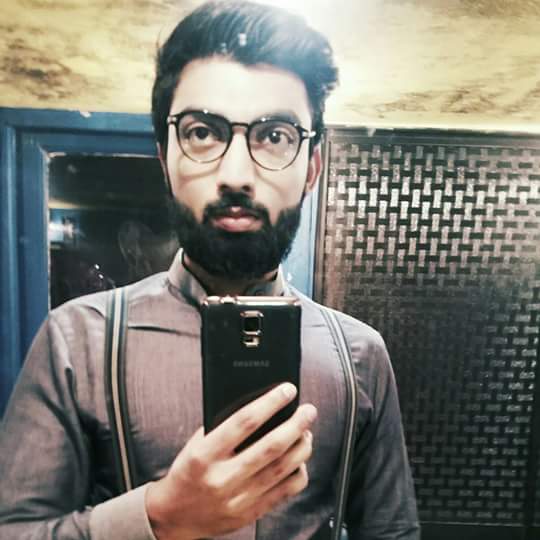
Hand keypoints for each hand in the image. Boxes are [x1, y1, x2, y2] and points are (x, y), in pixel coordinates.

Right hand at [145, 383, 316, 539]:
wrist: (174, 516)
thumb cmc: (188, 472)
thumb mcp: (195, 444)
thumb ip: (222, 426)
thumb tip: (261, 405)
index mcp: (205, 455)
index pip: (244, 422)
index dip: (270, 403)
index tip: (287, 390)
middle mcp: (222, 478)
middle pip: (271, 446)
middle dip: (295, 424)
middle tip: (308, 411)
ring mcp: (238, 499)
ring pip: (282, 469)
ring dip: (301, 446)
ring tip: (306, 432)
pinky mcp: (250, 514)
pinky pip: (284, 492)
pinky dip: (298, 473)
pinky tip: (299, 461)